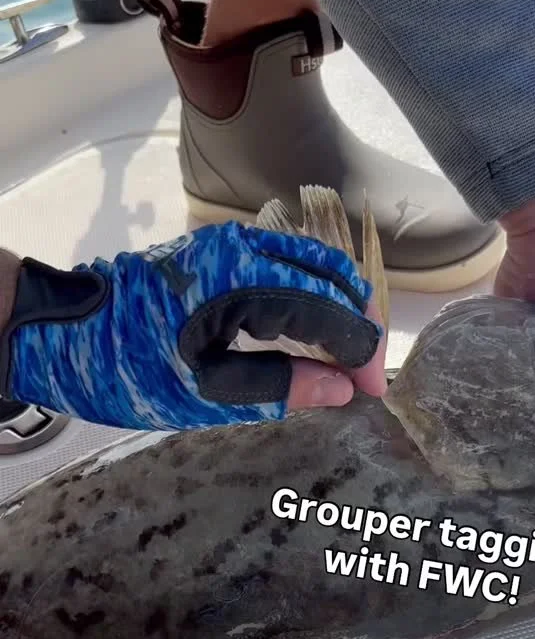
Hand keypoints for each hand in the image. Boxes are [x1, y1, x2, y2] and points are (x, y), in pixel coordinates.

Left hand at [0, 223, 386, 431]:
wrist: (57, 332)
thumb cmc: (124, 370)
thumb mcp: (203, 394)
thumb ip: (279, 387)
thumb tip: (342, 388)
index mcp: (242, 283)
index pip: (330, 312)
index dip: (361, 354)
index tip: (373, 393)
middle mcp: (244, 249)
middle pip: (331, 278)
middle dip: (358, 328)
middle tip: (365, 379)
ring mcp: (229, 244)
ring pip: (312, 265)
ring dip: (338, 309)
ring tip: (347, 359)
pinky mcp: (218, 250)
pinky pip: (285, 263)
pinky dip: (311, 295)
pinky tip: (313, 331)